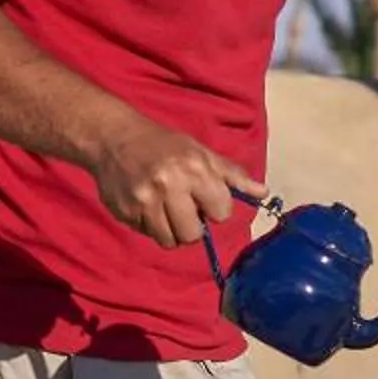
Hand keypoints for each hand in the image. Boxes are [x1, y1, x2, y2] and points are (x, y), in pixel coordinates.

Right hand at [89, 120, 260, 248]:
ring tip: (165, 209)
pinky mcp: (124, 212)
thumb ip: (232, 176)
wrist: (114, 137)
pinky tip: (146, 205)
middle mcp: (169, 186)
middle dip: (192, 227)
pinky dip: (150, 225)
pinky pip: (147, 234)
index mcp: (194, 169)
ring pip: (169, 241)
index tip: (204, 198)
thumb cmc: (165, 145)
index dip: (215, 208)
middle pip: (193, 236)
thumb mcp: (202, 152)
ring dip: (171, 230)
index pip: (221, 213)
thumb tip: (263, 193)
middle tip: (183, 208)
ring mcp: (143, 201)